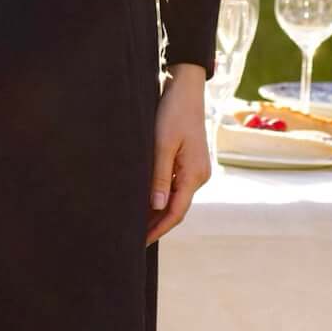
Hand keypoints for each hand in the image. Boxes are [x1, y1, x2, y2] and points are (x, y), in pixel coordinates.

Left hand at [146, 63, 211, 243]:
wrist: (185, 89)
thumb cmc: (172, 113)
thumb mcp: (162, 145)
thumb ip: (159, 177)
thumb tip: (157, 207)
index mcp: (194, 174)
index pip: (175, 212)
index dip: (158, 229)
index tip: (140, 242)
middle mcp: (199, 175)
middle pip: (177, 208)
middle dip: (156, 224)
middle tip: (133, 237)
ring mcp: (196, 169)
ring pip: (175, 198)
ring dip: (157, 211)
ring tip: (135, 223)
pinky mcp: (190, 162)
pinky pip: (175, 186)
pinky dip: (161, 196)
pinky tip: (146, 200)